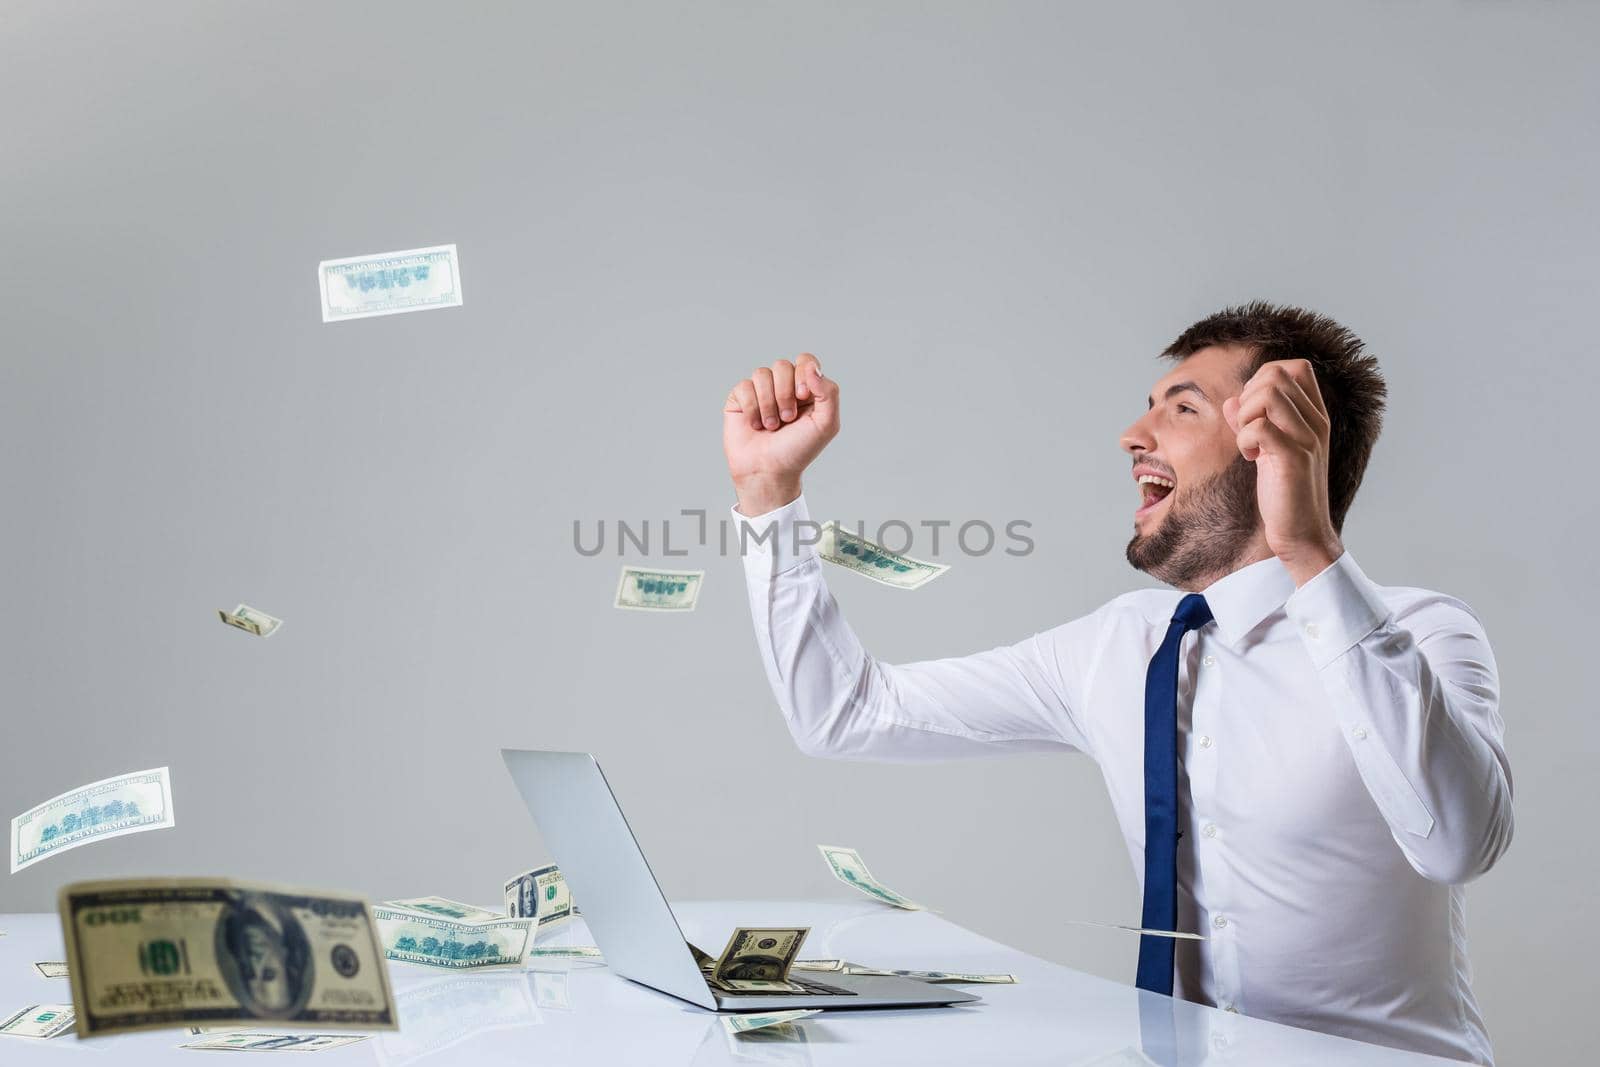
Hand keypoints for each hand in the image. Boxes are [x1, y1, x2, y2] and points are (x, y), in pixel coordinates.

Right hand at [723, 353, 839, 515]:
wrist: (768, 471)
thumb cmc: (798, 450)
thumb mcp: (826, 424)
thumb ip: (829, 392)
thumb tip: (812, 367)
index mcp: (806, 388)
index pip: (805, 361)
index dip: (803, 374)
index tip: (803, 397)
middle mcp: (783, 386)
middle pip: (782, 365)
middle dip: (785, 394)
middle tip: (788, 419)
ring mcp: (760, 391)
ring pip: (761, 374)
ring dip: (768, 404)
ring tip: (771, 426)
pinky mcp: (740, 399)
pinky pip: (744, 386)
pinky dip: (752, 407)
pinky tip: (755, 424)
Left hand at [1221, 359, 1342, 582]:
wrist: (1302, 534)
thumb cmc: (1284, 493)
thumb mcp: (1269, 451)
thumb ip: (1250, 422)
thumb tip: (1230, 400)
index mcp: (1314, 417)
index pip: (1295, 368)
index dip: (1264, 379)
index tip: (1254, 412)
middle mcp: (1315, 422)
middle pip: (1276, 374)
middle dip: (1249, 396)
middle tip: (1247, 428)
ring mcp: (1307, 438)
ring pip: (1267, 394)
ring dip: (1245, 416)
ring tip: (1249, 443)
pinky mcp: (1294, 458)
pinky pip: (1259, 427)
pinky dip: (1245, 439)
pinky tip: (1251, 458)